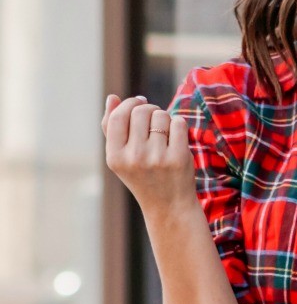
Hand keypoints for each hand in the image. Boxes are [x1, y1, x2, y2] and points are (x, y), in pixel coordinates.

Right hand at [101, 94, 195, 215]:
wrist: (169, 206)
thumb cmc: (143, 176)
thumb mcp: (121, 157)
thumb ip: (112, 127)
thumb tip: (112, 97)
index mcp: (115, 157)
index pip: (119, 116)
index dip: (130, 103)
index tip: (139, 103)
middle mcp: (134, 158)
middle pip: (141, 111)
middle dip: (150, 109)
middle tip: (154, 119)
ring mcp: (157, 158)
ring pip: (161, 116)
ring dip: (165, 118)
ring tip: (164, 133)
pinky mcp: (179, 158)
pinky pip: (178, 123)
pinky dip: (178, 125)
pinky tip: (176, 137)